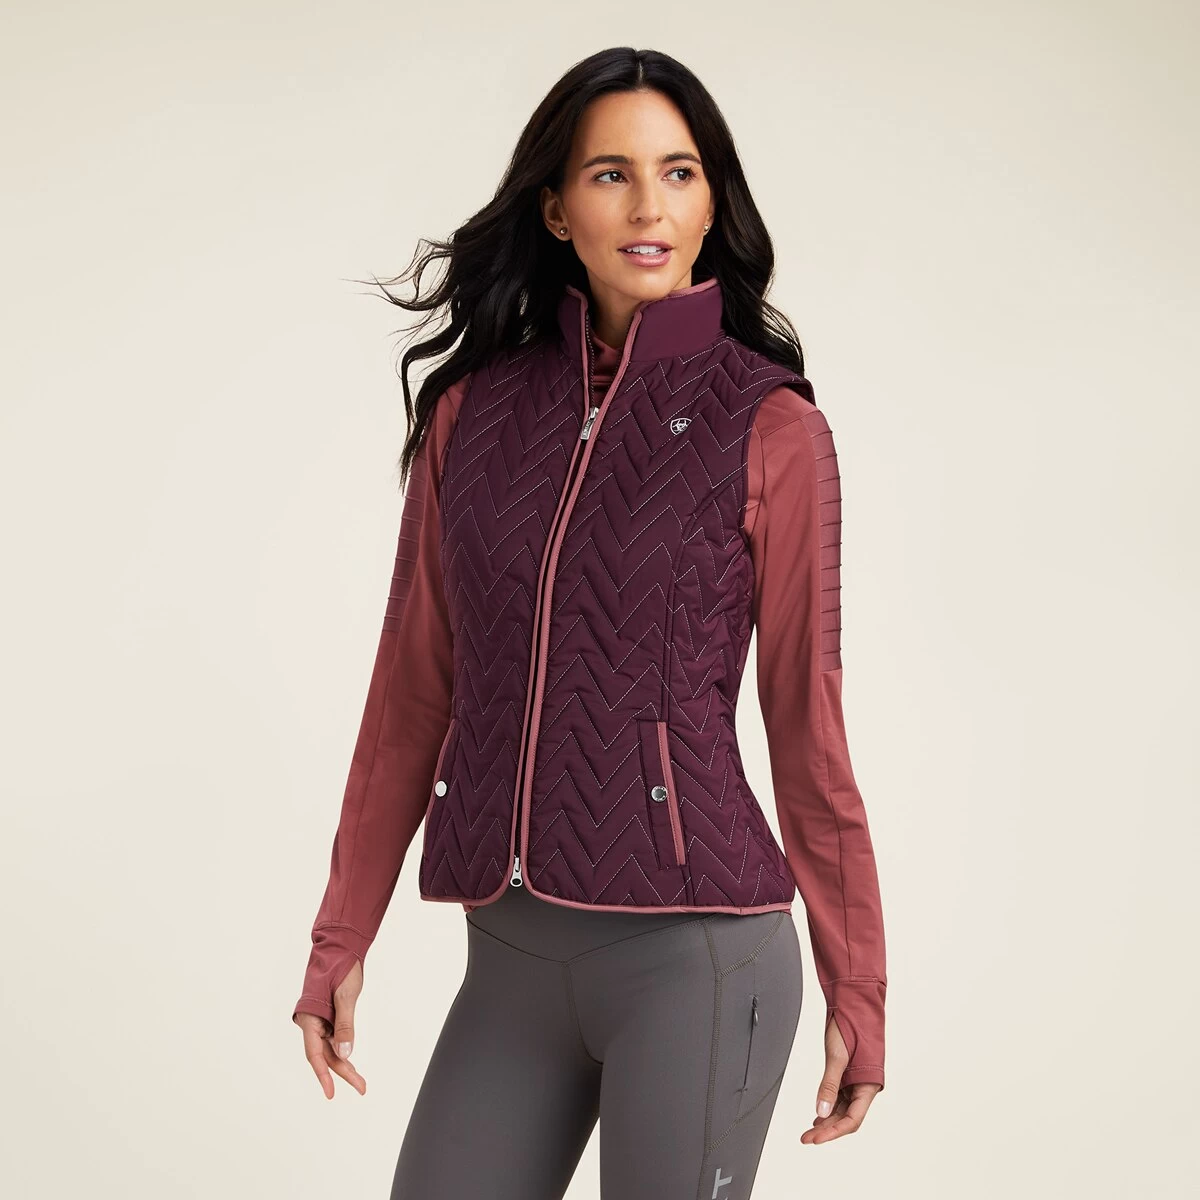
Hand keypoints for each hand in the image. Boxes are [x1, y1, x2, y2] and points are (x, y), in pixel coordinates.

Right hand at [294, 959, 366, 1098]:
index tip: (331, 1093)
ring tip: (359, 1080)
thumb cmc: (341, 967)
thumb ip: (345, 1025)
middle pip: (324, 1054)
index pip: (315, 1053)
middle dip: (341, 1072)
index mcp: (309, 1018)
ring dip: (343, 1063)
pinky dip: (343, 1049)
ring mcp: (320, 1019)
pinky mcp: (328, 1015)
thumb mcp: (346, 996)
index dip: (323, 1075)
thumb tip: (345, 1055)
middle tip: (361, 1087)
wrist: (341, 946)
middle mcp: (311, 1021)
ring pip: (330, 1048)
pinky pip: (334, 1038)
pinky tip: (350, 1060)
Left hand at [800, 1012, 881, 1143]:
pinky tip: (819, 1114)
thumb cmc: (852, 1025)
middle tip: (806, 1138)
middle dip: (827, 1129)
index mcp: (868, 1085)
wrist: (854, 1003)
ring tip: (810, 1130)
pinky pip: (840, 1096)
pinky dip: (829, 1105)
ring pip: (843, 1108)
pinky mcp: (849, 1073)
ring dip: (827, 1119)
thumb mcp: (837, 1057)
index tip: (815, 1139)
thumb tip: (820, 1111)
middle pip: (847, 1117)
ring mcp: (857, 1080)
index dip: (833, 1132)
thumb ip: (829, 1085)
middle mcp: (864, 1086)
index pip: (852, 1120)